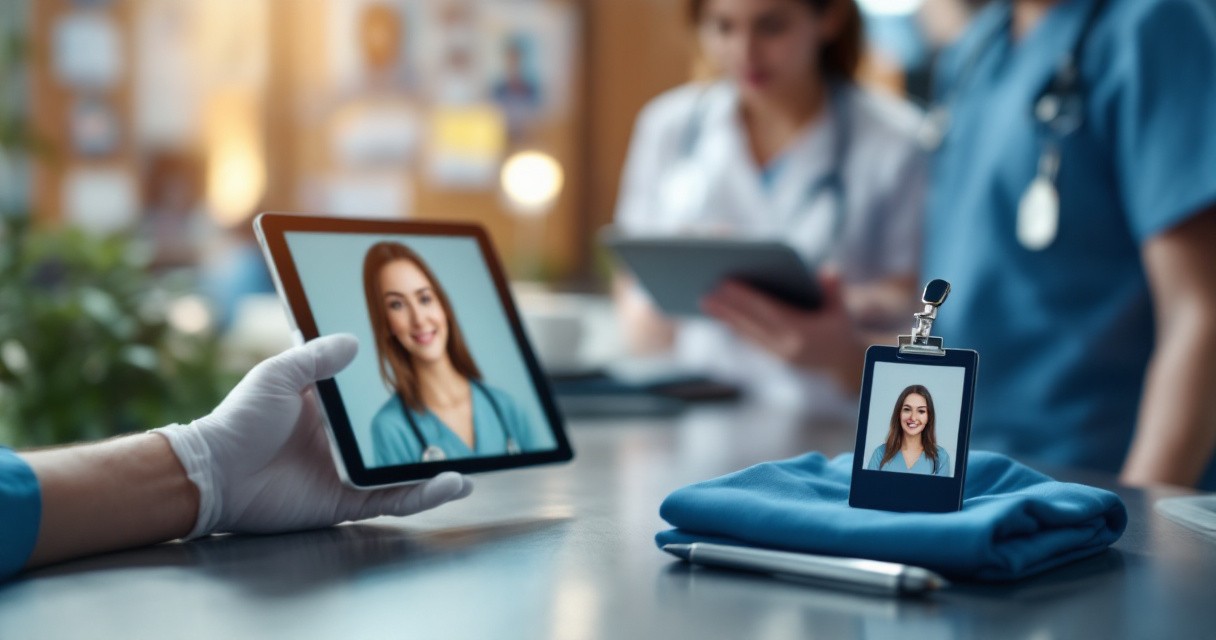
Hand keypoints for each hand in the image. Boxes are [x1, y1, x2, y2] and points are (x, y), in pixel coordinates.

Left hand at [153, 334, 472, 538]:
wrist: (214, 474)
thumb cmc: (239, 420)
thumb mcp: (277, 375)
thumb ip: (315, 357)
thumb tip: (355, 341)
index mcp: (328, 407)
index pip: (373, 395)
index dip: (401, 385)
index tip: (431, 370)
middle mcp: (342, 440)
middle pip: (396, 433)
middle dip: (432, 428)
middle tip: (466, 415)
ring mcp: (347, 473)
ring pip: (405, 469)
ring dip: (439, 466)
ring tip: (472, 460)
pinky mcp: (347, 502)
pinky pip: (394, 498)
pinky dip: (425, 494)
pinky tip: (452, 484)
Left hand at [701, 274, 864, 389]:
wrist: (842, 362)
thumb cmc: (839, 328)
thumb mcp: (841, 309)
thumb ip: (834, 289)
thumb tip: (828, 271)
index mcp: (802, 334)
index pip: (768, 311)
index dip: (746, 297)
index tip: (726, 282)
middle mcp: (787, 348)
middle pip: (751, 323)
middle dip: (727, 307)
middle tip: (706, 291)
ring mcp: (778, 355)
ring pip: (746, 333)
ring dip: (725, 318)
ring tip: (705, 301)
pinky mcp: (772, 358)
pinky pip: (749, 340)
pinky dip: (733, 327)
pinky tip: (718, 314)